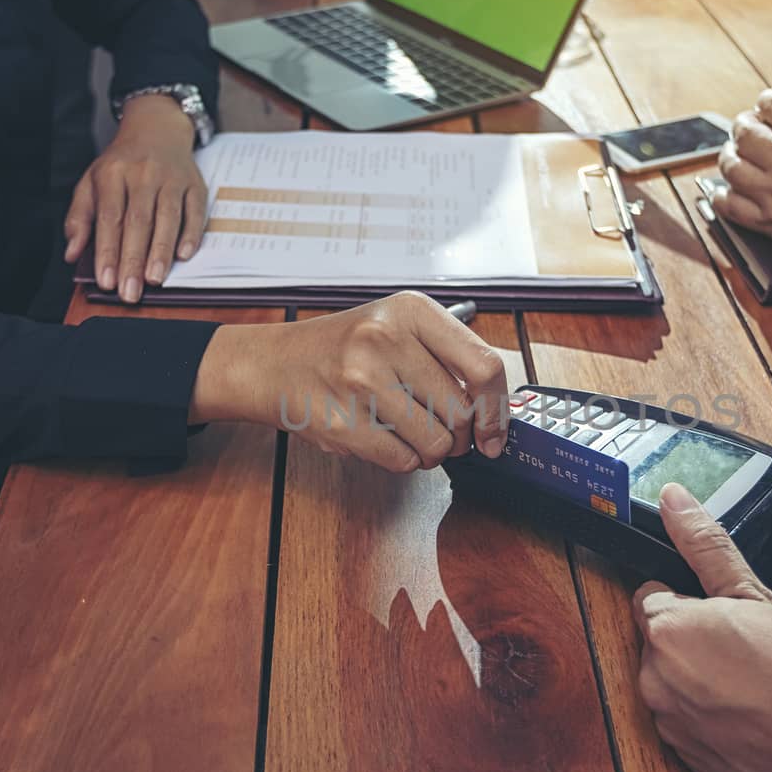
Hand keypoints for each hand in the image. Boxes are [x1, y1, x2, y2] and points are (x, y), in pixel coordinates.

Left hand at [64, 95, 206, 304]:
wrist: (156, 129)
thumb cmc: (121, 164)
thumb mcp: (91, 182)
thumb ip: (79, 217)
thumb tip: (72, 252)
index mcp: (112, 173)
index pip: (110, 218)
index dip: (108, 252)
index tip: (106, 281)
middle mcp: (143, 174)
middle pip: (138, 222)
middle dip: (133, 260)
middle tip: (130, 291)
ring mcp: (171, 178)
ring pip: (167, 218)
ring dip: (161, 252)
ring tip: (155, 280)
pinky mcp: (194, 184)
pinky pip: (195, 211)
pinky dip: (191, 234)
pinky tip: (183, 255)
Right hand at [190, 291, 508, 471]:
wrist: (274, 364)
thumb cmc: (343, 348)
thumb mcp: (398, 326)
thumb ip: (448, 356)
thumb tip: (496, 411)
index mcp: (411, 310)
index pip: (484, 366)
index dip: (498, 410)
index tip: (494, 433)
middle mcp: (386, 339)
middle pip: (462, 413)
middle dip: (459, 435)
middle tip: (442, 431)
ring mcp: (362, 382)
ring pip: (436, 443)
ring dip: (431, 452)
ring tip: (409, 433)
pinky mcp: (343, 423)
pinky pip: (403, 461)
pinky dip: (403, 460)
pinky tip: (384, 439)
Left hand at [632, 483, 771, 771]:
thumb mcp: (761, 597)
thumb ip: (706, 546)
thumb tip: (672, 500)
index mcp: (667, 632)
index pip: (653, 596)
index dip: (693, 599)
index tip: (726, 608)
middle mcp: (656, 682)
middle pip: (664, 643)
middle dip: (698, 639)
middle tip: (755, 644)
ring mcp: (673, 728)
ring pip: (678, 685)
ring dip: (706, 680)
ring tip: (763, 683)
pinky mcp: (693, 763)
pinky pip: (693, 726)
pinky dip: (717, 718)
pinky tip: (760, 715)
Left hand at [715, 65, 771, 296]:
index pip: (771, 105)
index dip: (768, 102)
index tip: (769, 106)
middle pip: (745, 133)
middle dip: (745, 125)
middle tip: (747, 126)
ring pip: (732, 167)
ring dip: (731, 155)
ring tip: (737, 152)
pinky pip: (732, 208)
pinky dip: (723, 195)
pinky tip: (728, 189)